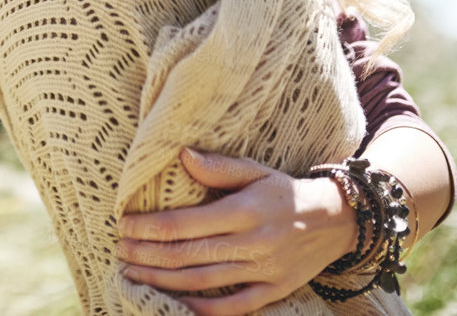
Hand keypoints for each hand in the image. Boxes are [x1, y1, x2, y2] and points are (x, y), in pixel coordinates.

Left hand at [116, 147, 358, 314]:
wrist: (337, 220)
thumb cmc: (284, 191)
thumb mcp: (255, 170)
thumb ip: (218, 167)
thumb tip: (182, 156)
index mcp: (243, 211)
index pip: (185, 224)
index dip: (149, 228)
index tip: (124, 226)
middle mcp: (252, 243)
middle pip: (187, 255)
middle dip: (147, 256)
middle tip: (119, 252)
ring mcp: (264, 271)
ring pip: (202, 282)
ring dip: (163, 281)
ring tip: (133, 274)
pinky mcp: (275, 291)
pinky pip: (234, 307)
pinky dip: (202, 308)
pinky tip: (175, 302)